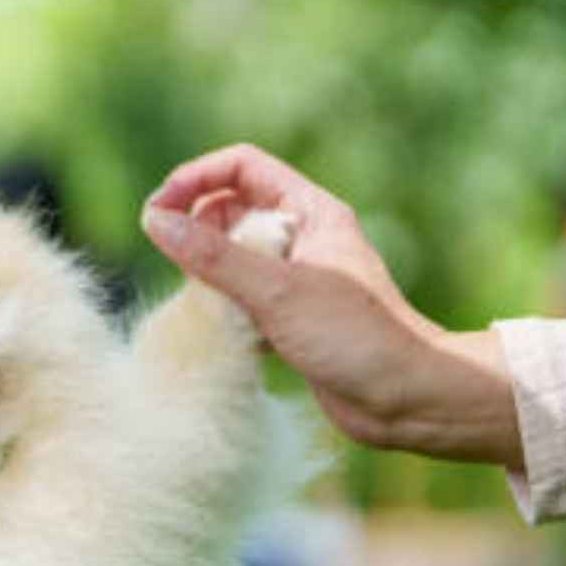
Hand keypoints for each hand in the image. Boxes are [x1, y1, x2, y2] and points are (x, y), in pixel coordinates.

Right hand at [142, 144, 523, 468]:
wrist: (408, 398)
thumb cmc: (356, 338)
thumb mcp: (277, 291)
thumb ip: (214, 256)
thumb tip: (156, 222)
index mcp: (310, 212)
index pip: (242, 167)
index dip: (196, 179)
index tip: (159, 211)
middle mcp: (303, 237)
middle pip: (231, 208)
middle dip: (196, 228)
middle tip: (173, 260)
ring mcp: (297, 278)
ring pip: (233, 256)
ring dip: (207, 273)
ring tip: (200, 301)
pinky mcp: (291, 317)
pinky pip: (242, 297)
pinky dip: (224, 309)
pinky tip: (223, 332)